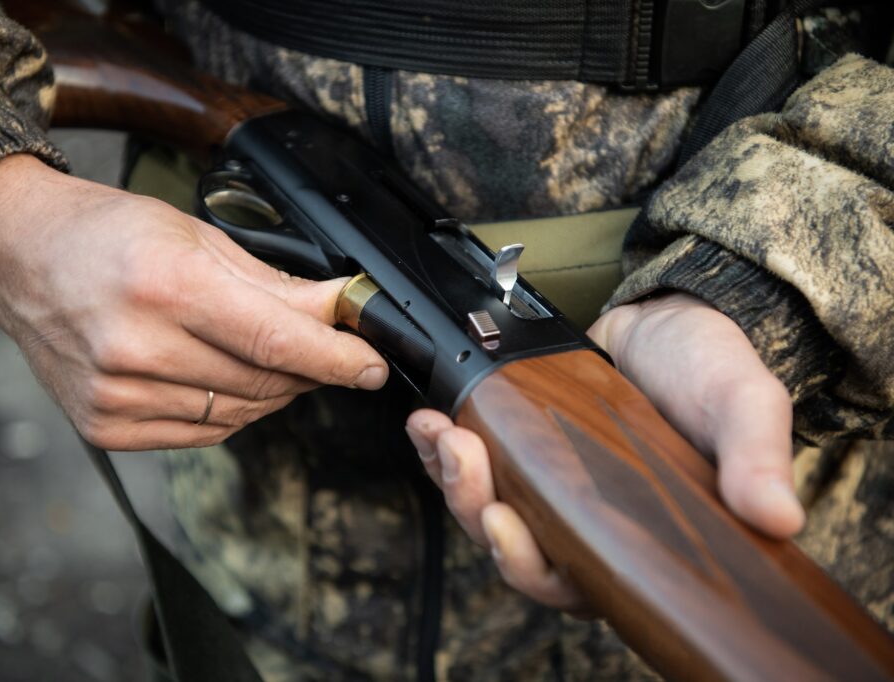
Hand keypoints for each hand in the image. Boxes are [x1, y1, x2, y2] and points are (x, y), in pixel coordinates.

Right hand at [0, 154, 386, 449]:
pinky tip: (221, 377)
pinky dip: (229, 410)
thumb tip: (341, 309)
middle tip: (326, 350)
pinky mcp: (104, 426)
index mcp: (165, 286)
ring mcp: (115, 394)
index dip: (338, 360)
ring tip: (264, 355)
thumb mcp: (196, 235)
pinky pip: (201, 433)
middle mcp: (135, 347)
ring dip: (273, 391)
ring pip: (238, 414)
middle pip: (264, 383)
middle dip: (310, 370)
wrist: (18, 255)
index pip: (278, 343)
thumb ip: (274, 283)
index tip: (373, 366)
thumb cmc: (106, 232)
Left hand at [405, 292, 803, 608]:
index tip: (504, 522)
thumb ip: (756, 457)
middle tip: (464, 457)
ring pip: (485, 508)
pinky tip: (430, 421)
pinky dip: (446, 447)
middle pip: (516, 547)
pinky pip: (477, 463)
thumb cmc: (713, 367)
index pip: (578, 582)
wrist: (675, 316)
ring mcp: (552, 484)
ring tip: (440, 432)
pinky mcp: (524, 445)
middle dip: (475, 509)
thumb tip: (777, 518)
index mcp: (643, 536)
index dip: (533, 567)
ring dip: (453, 477)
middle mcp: (590, 521)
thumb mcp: (744, 403)